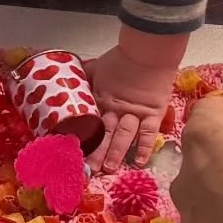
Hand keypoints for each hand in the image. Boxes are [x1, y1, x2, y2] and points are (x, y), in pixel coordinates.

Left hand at [86, 46, 176, 170]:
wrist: (148, 51)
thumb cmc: (122, 57)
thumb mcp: (98, 66)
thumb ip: (87, 75)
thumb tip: (70, 78)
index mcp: (101, 98)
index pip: (89, 122)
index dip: (82, 137)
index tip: (74, 151)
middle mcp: (116, 109)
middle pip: (104, 133)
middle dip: (96, 152)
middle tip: (89, 170)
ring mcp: (135, 113)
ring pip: (123, 136)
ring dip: (116, 154)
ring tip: (109, 169)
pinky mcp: (153, 113)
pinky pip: (148, 134)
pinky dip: (144, 148)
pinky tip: (139, 163)